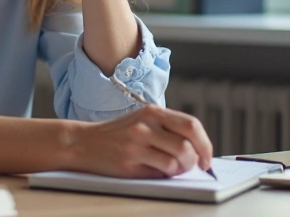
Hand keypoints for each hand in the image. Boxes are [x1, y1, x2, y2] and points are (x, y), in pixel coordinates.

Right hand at [67, 105, 213, 178]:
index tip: (206, 158)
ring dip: (179, 171)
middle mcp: (145, 126)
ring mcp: (136, 145)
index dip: (205, 144)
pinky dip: (163, 176)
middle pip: (187, 146)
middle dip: (195, 160)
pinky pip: (159, 174)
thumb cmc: (118, 134)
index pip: (191, 125)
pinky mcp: (129, 164)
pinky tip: (155, 171)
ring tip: (171, 169)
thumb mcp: (143, 120)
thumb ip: (168, 128)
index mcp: (152, 112)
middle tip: (193, 166)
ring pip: (175, 163)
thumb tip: (198, 150)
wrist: (83, 142)